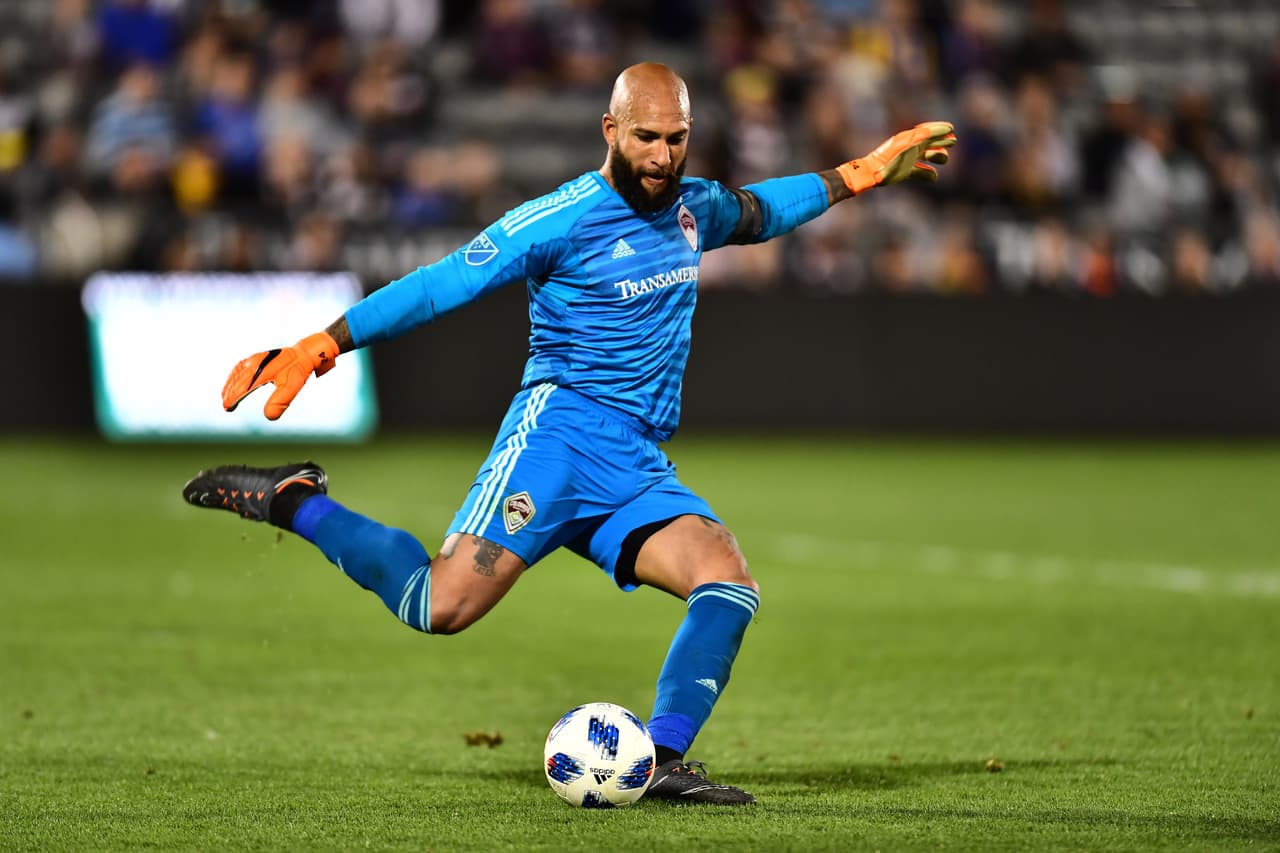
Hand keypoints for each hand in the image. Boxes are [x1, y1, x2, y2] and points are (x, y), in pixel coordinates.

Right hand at [222, 331, 339, 419]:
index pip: (242, 387)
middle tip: (226, 407)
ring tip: (225, 397)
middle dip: (229, 394)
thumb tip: (268, 417)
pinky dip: (233, 376)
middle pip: (236, 380)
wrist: (303, 354)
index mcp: (261, 371)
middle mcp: (254, 363)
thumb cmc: (297, 371)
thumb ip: (279, 402)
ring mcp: (254, 359)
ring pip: (236, 373)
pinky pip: (239, 367)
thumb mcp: (291, 387)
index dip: (234, 398)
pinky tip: (232, 383)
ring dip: (229, 385)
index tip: (228, 408)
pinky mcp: (256, 357)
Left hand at [836, 121, 955, 194]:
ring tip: (943, 158)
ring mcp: (908, 159)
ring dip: (937, 156)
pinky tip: (933, 176)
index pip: (927, 131)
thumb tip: (946, 129)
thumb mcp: (905, 147)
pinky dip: (927, 173)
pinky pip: (920, 171)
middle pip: (930, 142)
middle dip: (941, 141)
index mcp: (909, 139)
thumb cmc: (886, 159)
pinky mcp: (906, 171)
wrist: (870, 174)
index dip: (939, 129)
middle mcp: (909, 148)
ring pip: (927, 156)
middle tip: (953, 140)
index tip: (951, 128)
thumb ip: (923, 137)